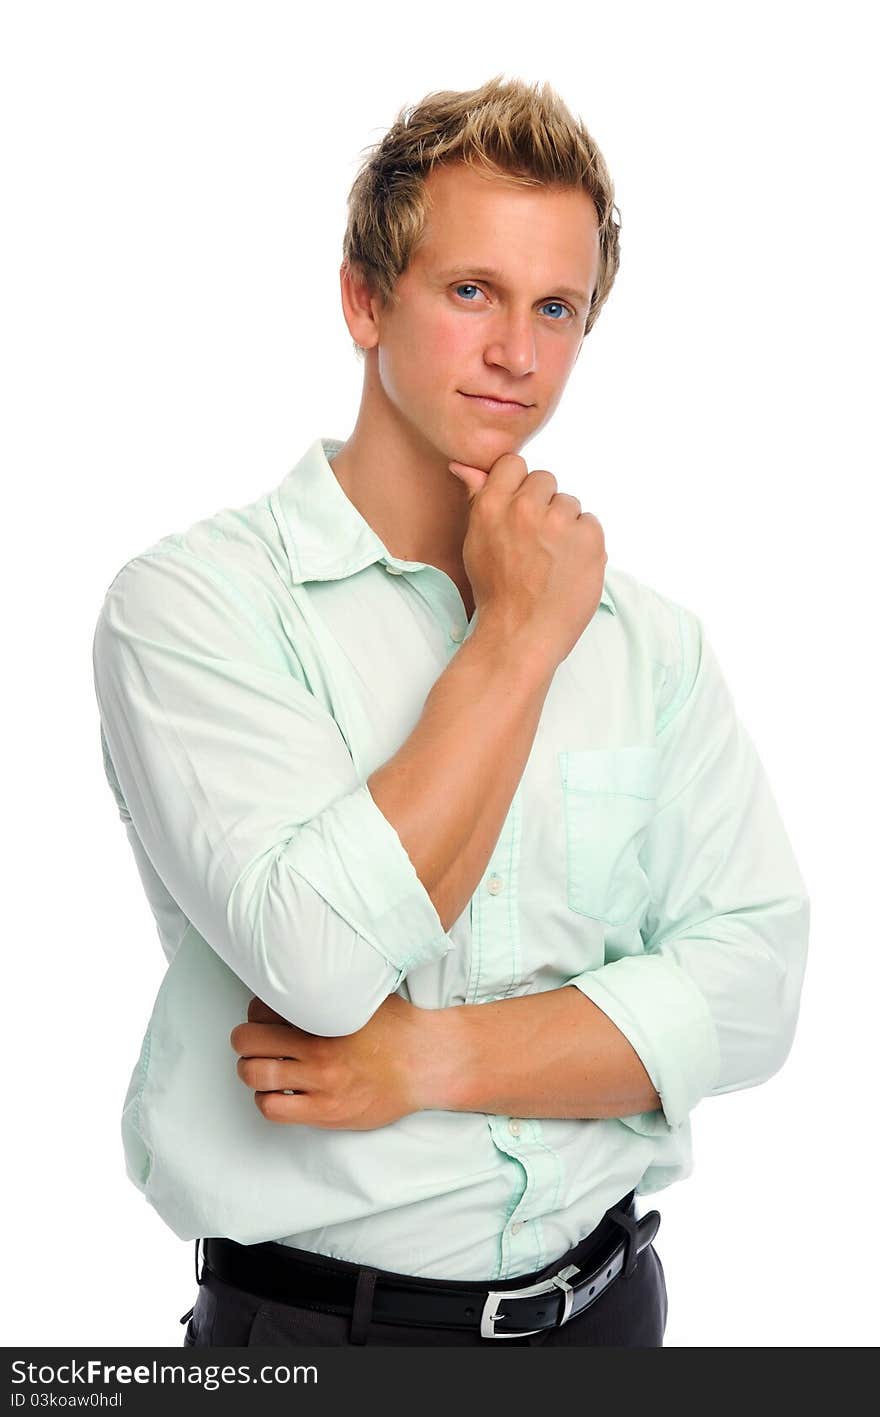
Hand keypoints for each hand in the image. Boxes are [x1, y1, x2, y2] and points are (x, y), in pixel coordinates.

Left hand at [230, 992, 439, 1129]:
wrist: (427, 1063)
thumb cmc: (397, 1027)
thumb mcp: (362, 994)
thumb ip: (328, 991)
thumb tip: (298, 979)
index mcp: (324, 1016)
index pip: (261, 1009)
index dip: (255, 1013)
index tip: (263, 1018)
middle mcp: (318, 1049)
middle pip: (248, 1041)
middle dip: (246, 1040)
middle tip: (254, 1043)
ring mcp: (321, 1083)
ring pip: (254, 1075)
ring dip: (252, 1070)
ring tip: (264, 1068)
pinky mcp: (326, 1112)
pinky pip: (273, 1108)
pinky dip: (267, 1098)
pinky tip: (280, 1092)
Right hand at [448, 453, 605, 667]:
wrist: (521, 634)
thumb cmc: (496, 592)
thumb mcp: (476, 542)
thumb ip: (476, 499)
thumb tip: (465, 466)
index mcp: (491, 506)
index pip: (513, 463)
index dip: (519, 485)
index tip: (521, 510)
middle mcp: (524, 509)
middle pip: (545, 480)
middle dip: (543, 505)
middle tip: (536, 542)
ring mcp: (559, 522)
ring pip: (570, 503)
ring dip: (565, 525)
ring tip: (553, 558)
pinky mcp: (589, 538)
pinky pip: (591, 523)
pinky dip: (585, 543)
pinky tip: (569, 566)